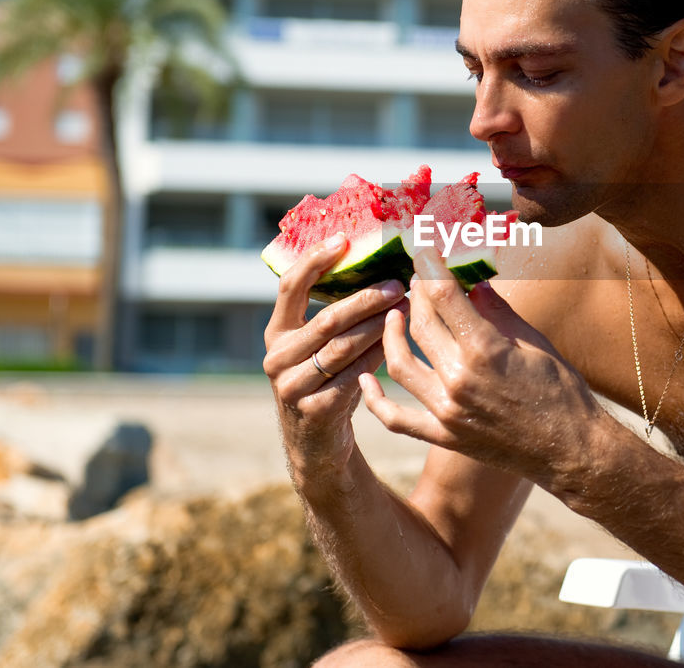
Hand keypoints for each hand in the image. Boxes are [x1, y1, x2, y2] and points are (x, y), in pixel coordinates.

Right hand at [263, 232, 409, 477]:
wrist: (317, 444)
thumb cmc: (328, 381)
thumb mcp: (322, 347)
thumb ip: (336, 314)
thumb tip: (380, 268)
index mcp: (276, 332)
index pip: (290, 286)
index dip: (315, 260)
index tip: (343, 240)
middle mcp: (277, 357)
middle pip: (328, 318)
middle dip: (367, 299)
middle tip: (398, 283)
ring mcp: (291, 386)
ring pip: (343, 347)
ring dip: (379, 327)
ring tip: (407, 309)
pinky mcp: (314, 410)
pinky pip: (353, 376)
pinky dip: (377, 358)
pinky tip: (398, 346)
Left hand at [363, 247, 603, 486]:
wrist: (570, 450)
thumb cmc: (562, 391)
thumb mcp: (535, 342)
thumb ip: (498, 311)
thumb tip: (473, 285)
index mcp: (485, 349)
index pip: (444, 295)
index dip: (430, 265)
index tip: (424, 248)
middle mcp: (459, 379)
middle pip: (420, 323)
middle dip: (416, 293)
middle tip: (420, 279)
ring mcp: (447, 411)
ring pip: (399, 363)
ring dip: (392, 333)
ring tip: (396, 315)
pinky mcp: (444, 435)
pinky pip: (396, 417)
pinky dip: (375, 398)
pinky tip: (366, 376)